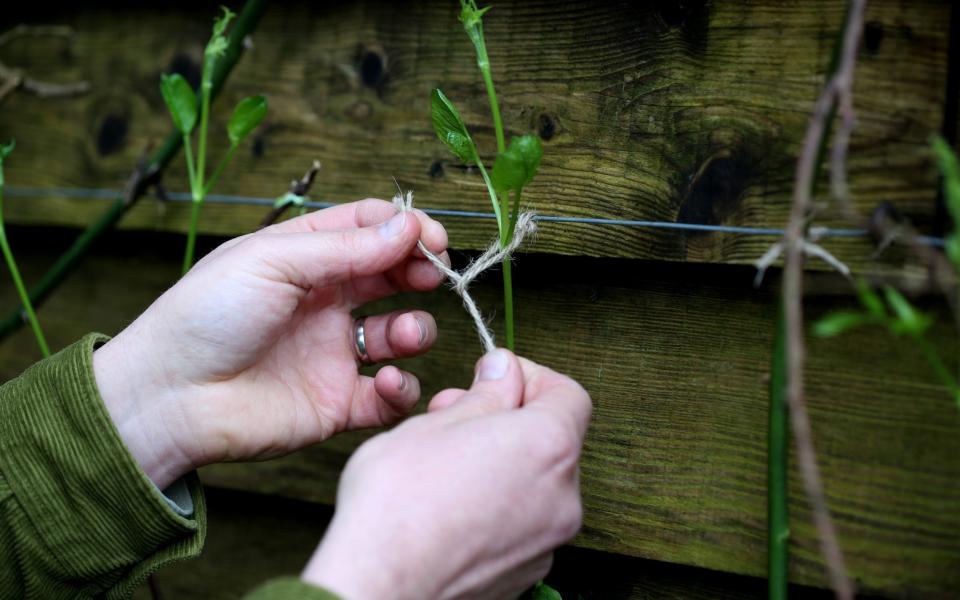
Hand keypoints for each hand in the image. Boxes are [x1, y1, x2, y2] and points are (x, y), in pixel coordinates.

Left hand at [93, 199, 448, 487]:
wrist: (171, 398)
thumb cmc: (206, 316)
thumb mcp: (273, 261)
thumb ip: (346, 247)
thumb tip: (408, 226)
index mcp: (305, 257)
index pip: (369, 228)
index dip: (406, 228)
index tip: (433, 240)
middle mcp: (325, 301)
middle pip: (393, 275)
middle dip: (420, 272)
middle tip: (433, 277)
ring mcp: (334, 352)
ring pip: (401, 333)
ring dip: (418, 329)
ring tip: (406, 334)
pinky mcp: (338, 402)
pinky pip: (389, 395)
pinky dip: (401, 388)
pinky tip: (385, 380)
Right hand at [302, 350, 591, 599]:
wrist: (379, 587)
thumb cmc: (398, 505)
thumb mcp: (435, 423)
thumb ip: (484, 394)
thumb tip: (504, 372)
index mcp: (547, 447)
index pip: (569, 395)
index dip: (530, 377)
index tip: (494, 378)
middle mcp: (562, 497)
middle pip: (551, 440)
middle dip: (506, 419)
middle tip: (453, 415)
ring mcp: (547, 542)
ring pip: (535, 483)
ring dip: (500, 463)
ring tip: (444, 463)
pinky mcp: (525, 574)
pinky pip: (522, 523)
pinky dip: (497, 505)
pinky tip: (450, 506)